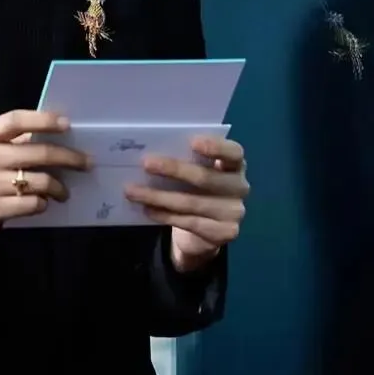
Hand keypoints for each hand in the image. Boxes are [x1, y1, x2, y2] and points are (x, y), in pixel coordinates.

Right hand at [0, 110, 90, 244]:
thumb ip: (11, 141)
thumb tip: (55, 134)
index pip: (15, 121)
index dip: (44, 120)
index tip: (67, 124)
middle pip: (37, 153)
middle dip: (68, 158)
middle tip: (86, 163)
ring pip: (39, 181)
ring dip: (58, 187)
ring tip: (63, 191)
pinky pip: (31, 203)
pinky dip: (42, 203)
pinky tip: (42, 203)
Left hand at [124, 136, 248, 272]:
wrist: (206, 229)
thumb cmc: (198, 189)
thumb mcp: (198, 171)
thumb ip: (189, 161)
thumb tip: (153, 150)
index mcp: (235, 165)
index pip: (234, 153)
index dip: (216, 147)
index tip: (192, 142)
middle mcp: (240, 187)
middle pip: (207, 178)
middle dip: (174, 169)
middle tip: (146, 163)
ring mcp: (234, 212)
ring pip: (192, 203)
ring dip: (158, 196)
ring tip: (132, 191)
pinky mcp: (224, 232)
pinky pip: (189, 222)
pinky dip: (165, 215)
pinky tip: (147, 209)